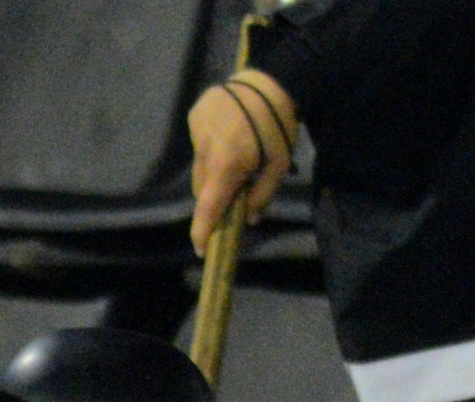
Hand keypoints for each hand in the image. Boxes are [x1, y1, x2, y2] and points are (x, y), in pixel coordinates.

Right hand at [184, 69, 297, 256]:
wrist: (272, 80)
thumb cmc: (279, 125)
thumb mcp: (278, 165)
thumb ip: (262, 195)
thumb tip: (248, 217)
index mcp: (225, 166)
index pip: (207, 207)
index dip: (202, 231)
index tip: (202, 248)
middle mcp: (204, 152)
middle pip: (201, 187)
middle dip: (213, 195)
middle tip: (231, 191)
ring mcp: (196, 132)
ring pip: (199, 164)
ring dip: (212, 169)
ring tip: (233, 156)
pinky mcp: (195, 116)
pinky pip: (199, 142)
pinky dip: (209, 146)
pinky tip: (227, 134)